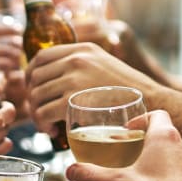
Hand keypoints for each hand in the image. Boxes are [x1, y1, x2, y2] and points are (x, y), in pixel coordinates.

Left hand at [26, 43, 156, 139]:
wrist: (151, 103)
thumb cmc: (130, 92)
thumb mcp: (105, 66)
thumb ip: (84, 67)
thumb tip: (58, 81)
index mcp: (82, 50)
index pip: (41, 56)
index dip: (30, 74)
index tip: (32, 88)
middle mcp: (76, 59)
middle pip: (35, 77)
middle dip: (32, 98)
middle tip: (40, 113)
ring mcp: (74, 78)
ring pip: (36, 95)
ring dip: (36, 113)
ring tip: (46, 124)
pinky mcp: (73, 99)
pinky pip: (43, 111)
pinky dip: (42, 124)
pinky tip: (52, 130)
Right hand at [66, 111, 181, 180]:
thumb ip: (91, 175)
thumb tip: (72, 170)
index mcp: (165, 138)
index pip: (156, 115)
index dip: (141, 121)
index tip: (129, 132)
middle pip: (166, 137)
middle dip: (148, 147)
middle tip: (132, 160)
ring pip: (179, 157)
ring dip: (164, 164)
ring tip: (148, 180)